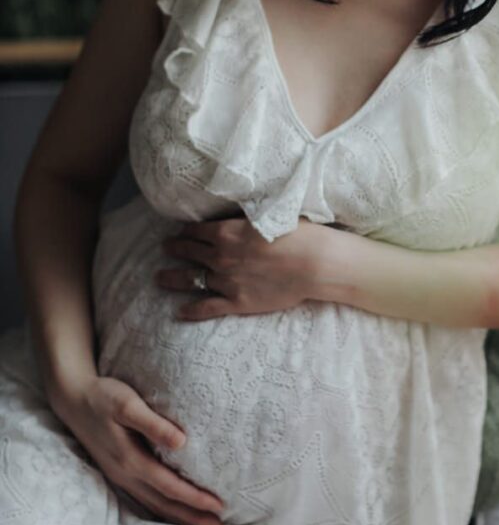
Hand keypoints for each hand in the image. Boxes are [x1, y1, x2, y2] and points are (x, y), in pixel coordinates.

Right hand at [50, 375, 224, 524]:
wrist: (73, 399)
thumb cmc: (104, 397)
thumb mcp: (128, 404)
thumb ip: (154, 425)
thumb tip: (182, 443)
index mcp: (130, 460)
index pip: (169, 486)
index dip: (193, 498)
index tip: (218, 505)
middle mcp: (124, 474)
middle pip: (163, 504)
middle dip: (191, 517)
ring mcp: (119, 476)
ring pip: (153, 505)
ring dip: (179, 517)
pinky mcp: (118, 472)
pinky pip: (144, 499)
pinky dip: (163, 509)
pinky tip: (174, 511)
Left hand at [155, 215, 327, 321]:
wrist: (313, 262)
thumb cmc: (298, 234)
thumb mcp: (270, 214)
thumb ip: (247, 217)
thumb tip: (239, 213)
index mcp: (226, 231)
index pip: (197, 230)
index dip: (186, 230)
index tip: (180, 231)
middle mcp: (220, 256)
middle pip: (189, 251)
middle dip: (174, 248)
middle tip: (165, 248)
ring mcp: (226, 280)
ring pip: (191, 279)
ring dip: (173, 278)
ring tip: (160, 278)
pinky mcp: (237, 302)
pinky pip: (207, 307)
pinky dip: (191, 310)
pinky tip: (180, 312)